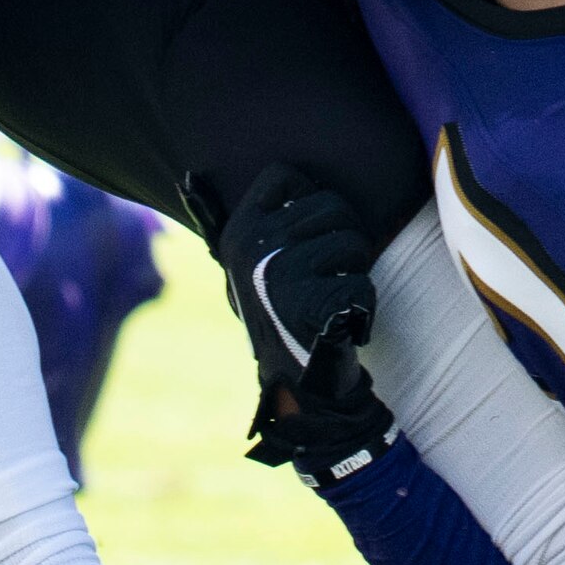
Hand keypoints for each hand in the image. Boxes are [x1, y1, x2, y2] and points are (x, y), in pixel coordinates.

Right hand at [200, 160, 392, 474]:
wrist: (299, 389)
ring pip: (354, 241)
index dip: (312, 196)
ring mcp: (278, 274)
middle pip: (333, 204)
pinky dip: (363, 307)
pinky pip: (363, 282)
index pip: (285, 175)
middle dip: (346, 241)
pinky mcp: (310, 302)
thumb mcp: (255, 269)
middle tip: (329, 279)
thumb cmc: (285, 320)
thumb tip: (201, 176)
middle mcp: (251, 247)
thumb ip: (261, 225)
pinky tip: (340, 327)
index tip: (312, 234)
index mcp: (237, 233)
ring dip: (357, 274)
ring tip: (331, 303)